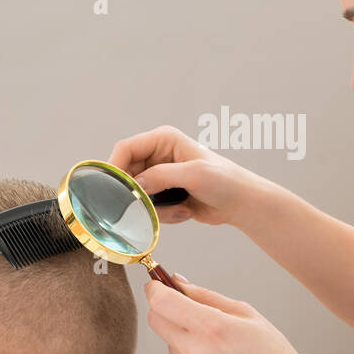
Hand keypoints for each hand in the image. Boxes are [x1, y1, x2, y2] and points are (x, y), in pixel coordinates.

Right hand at [107, 124, 272, 230]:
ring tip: (181, 208)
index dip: (115, 168)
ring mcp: (159, 175)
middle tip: (152, 208)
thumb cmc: (225, 181)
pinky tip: (185, 211)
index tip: (113, 191)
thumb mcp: (194, 175)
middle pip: (127, 174)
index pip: (126, 148)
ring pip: (137, 195)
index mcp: (163, 139)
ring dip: (156, 208)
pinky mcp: (163, 193)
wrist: (241, 203)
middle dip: (138, 195)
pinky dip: (164, 214)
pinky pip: (149, 207)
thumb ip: (161, 176)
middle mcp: (158, 154)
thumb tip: (135, 186)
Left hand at [144, 273, 327, 353]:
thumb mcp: (244, 312)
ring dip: (183, 338)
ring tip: (216, 346)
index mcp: (213, 328)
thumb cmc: (271, 351)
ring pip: (170, 345)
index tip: (156, 285)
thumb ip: (204, 296)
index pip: (162, 302)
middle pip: (157, 322)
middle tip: (185, 309)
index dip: (155, 289)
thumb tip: (176, 282)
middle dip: (165, 310)